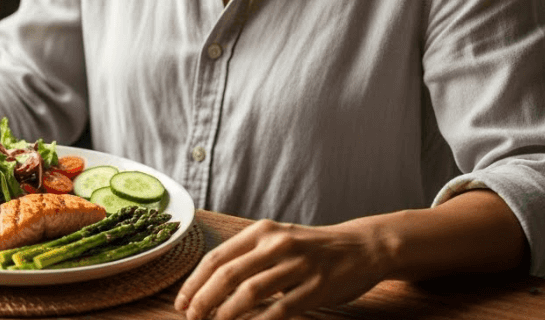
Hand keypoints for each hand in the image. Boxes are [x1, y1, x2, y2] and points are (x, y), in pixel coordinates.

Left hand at [174, 219, 392, 319]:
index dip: (195, 282)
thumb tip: (208, 284)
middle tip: (191, 317)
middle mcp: (277, 244)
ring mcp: (298, 265)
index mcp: (261, 232)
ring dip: (226, 313)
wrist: (362, 247)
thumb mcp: (277, 240)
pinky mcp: (317, 287)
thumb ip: (247, 256)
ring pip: (250, 292)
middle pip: (228, 275)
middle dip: (203, 299)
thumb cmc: (312, 248)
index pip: (217, 257)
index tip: (182, 301)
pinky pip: (280, 309)